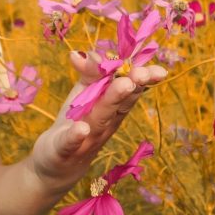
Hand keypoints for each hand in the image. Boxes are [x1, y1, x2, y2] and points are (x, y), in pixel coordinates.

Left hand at [30, 51, 166, 192]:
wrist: (57, 162)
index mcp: (112, 107)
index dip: (142, 78)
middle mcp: (105, 122)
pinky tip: (81, 128)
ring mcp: (87, 137)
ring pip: (101, 118)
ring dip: (112, 101)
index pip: (130, 90)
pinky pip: (71, 142)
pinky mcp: (65, 149)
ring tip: (124, 84)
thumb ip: (88, 71)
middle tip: (142, 72)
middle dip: (131, 85)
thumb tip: (78, 52)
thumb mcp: (84, 92)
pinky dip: (77, 135)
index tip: (157, 69)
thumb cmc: (76, 121)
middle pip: (120, 103)